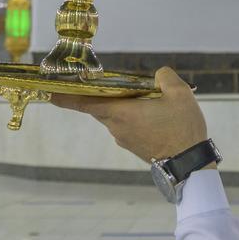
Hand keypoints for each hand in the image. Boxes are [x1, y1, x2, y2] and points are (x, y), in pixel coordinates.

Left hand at [50, 67, 207, 162]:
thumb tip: (157, 76)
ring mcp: (124, 139)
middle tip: (99, 79)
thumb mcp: (179, 93)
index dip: (65, 96)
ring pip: (115, 115)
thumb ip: (164, 77)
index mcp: (121, 112)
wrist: (189, 163)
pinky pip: (126, 125)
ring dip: (122, 104)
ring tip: (147, 96)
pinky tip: (152, 112)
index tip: (49, 91)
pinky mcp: (133, 146)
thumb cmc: (182, 128)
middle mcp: (117, 127)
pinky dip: (131, 115)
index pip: (85, 102)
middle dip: (100, 93)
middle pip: (100, 106)